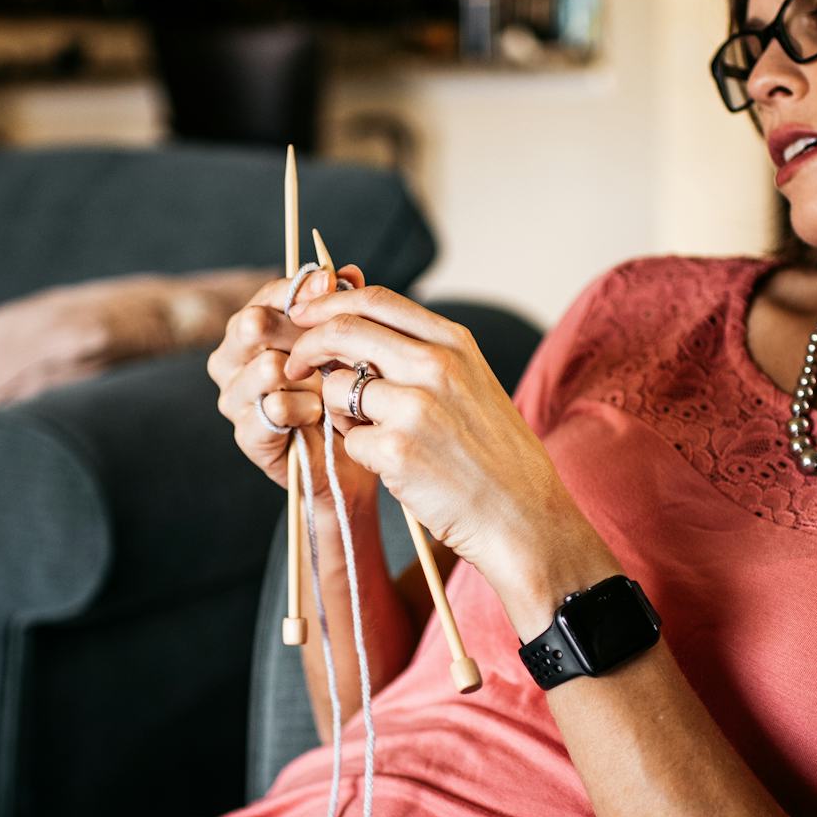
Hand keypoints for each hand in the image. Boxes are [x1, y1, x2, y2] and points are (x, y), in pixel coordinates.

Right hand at [206, 263, 376, 504]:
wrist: (349, 459)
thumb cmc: (342, 396)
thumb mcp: (346, 346)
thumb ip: (342, 308)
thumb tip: (348, 272)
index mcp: (250, 332)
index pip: (266, 297)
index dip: (298, 288)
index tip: (329, 284)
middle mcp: (231, 361)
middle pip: (251, 324)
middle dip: (299, 332)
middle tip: (331, 348)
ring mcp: (234, 399)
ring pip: (267, 366)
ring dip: (309, 378)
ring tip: (330, 391)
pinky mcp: (247, 434)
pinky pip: (275, 408)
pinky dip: (306, 410)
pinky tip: (321, 417)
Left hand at [282, 278, 587, 581]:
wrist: (522, 516)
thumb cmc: (493, 455)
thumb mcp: (472, 382)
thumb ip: (423, 353)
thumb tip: (355, 330)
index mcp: (454, 343)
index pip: (375, 300)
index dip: (328, 304)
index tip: (303, 315)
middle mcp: (435, 366)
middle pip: (343, 332)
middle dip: (306, 346)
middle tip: (294, 366)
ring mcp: (416, 407)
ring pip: (336, 388)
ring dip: (337, 411)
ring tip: (370, 432)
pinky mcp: (397, 451)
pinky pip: (347, 440)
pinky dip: (359, 453)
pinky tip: (391, 465)